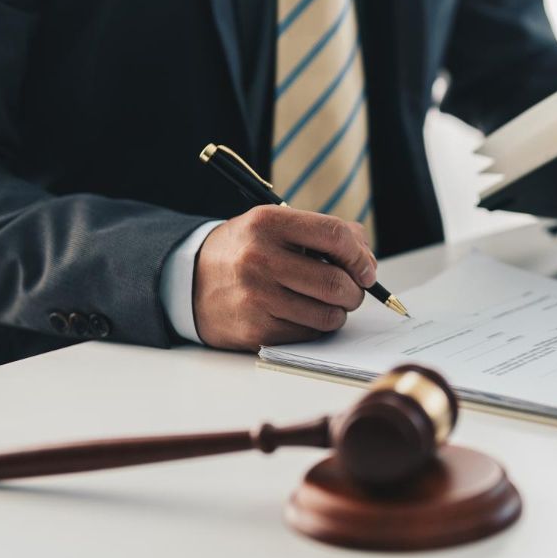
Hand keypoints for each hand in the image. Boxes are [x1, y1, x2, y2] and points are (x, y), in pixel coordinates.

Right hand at [192, 205, 375, 350]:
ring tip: (328, 303)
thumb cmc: (248, 251)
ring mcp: (256, 297)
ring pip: (328, 314)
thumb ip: (326, 233)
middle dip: (355, 291)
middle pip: (336, 281)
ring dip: (339, 312)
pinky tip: (303, 314)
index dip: (360, 255)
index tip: (366, 269)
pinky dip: (316, 327)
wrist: (189, 281)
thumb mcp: (276, 225)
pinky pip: (309, 334)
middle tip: (352, 291)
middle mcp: (260, 258)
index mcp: (269, 223)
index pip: (335, 235)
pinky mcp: (255, 330)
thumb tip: (367, 261)